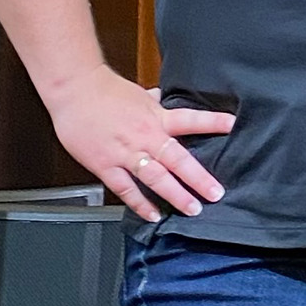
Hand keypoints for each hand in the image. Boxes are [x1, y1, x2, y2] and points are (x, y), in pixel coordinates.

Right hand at [43, 65, 234, 221]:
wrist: (74, 91)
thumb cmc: (106, 92)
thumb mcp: (140, 95)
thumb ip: (156, 104)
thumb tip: (167, 98)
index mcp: (156, 118)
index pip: (190, 119)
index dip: (212, 122)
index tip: (232, 126)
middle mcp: (145, 137)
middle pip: (177, 159)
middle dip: (198, 178)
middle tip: (215, 193)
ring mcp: (125, 153)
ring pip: (154, 178)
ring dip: (174, 195)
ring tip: (191, 209)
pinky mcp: (105, 165)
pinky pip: (125, 189)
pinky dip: (140, 204)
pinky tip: (153, 215)